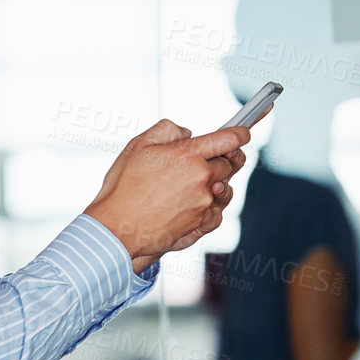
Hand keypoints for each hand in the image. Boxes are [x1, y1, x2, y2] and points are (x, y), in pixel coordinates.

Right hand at [85, 120, 248, 261]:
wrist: (116, 229)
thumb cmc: (122, 190)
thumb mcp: (137, 147)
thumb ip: (166, 130)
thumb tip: (186, 132)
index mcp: (187, 155)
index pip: (230, 138)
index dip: (241, 132)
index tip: (243, 132)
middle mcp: (201, 178)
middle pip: (232, 163)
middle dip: (224, 159)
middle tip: (210, 161)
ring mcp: (204, 202)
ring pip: (226, 188)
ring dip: (216, 184)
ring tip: (194, 186)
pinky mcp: (202, 223)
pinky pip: (218, 211)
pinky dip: (209, 207)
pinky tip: (190, 206)